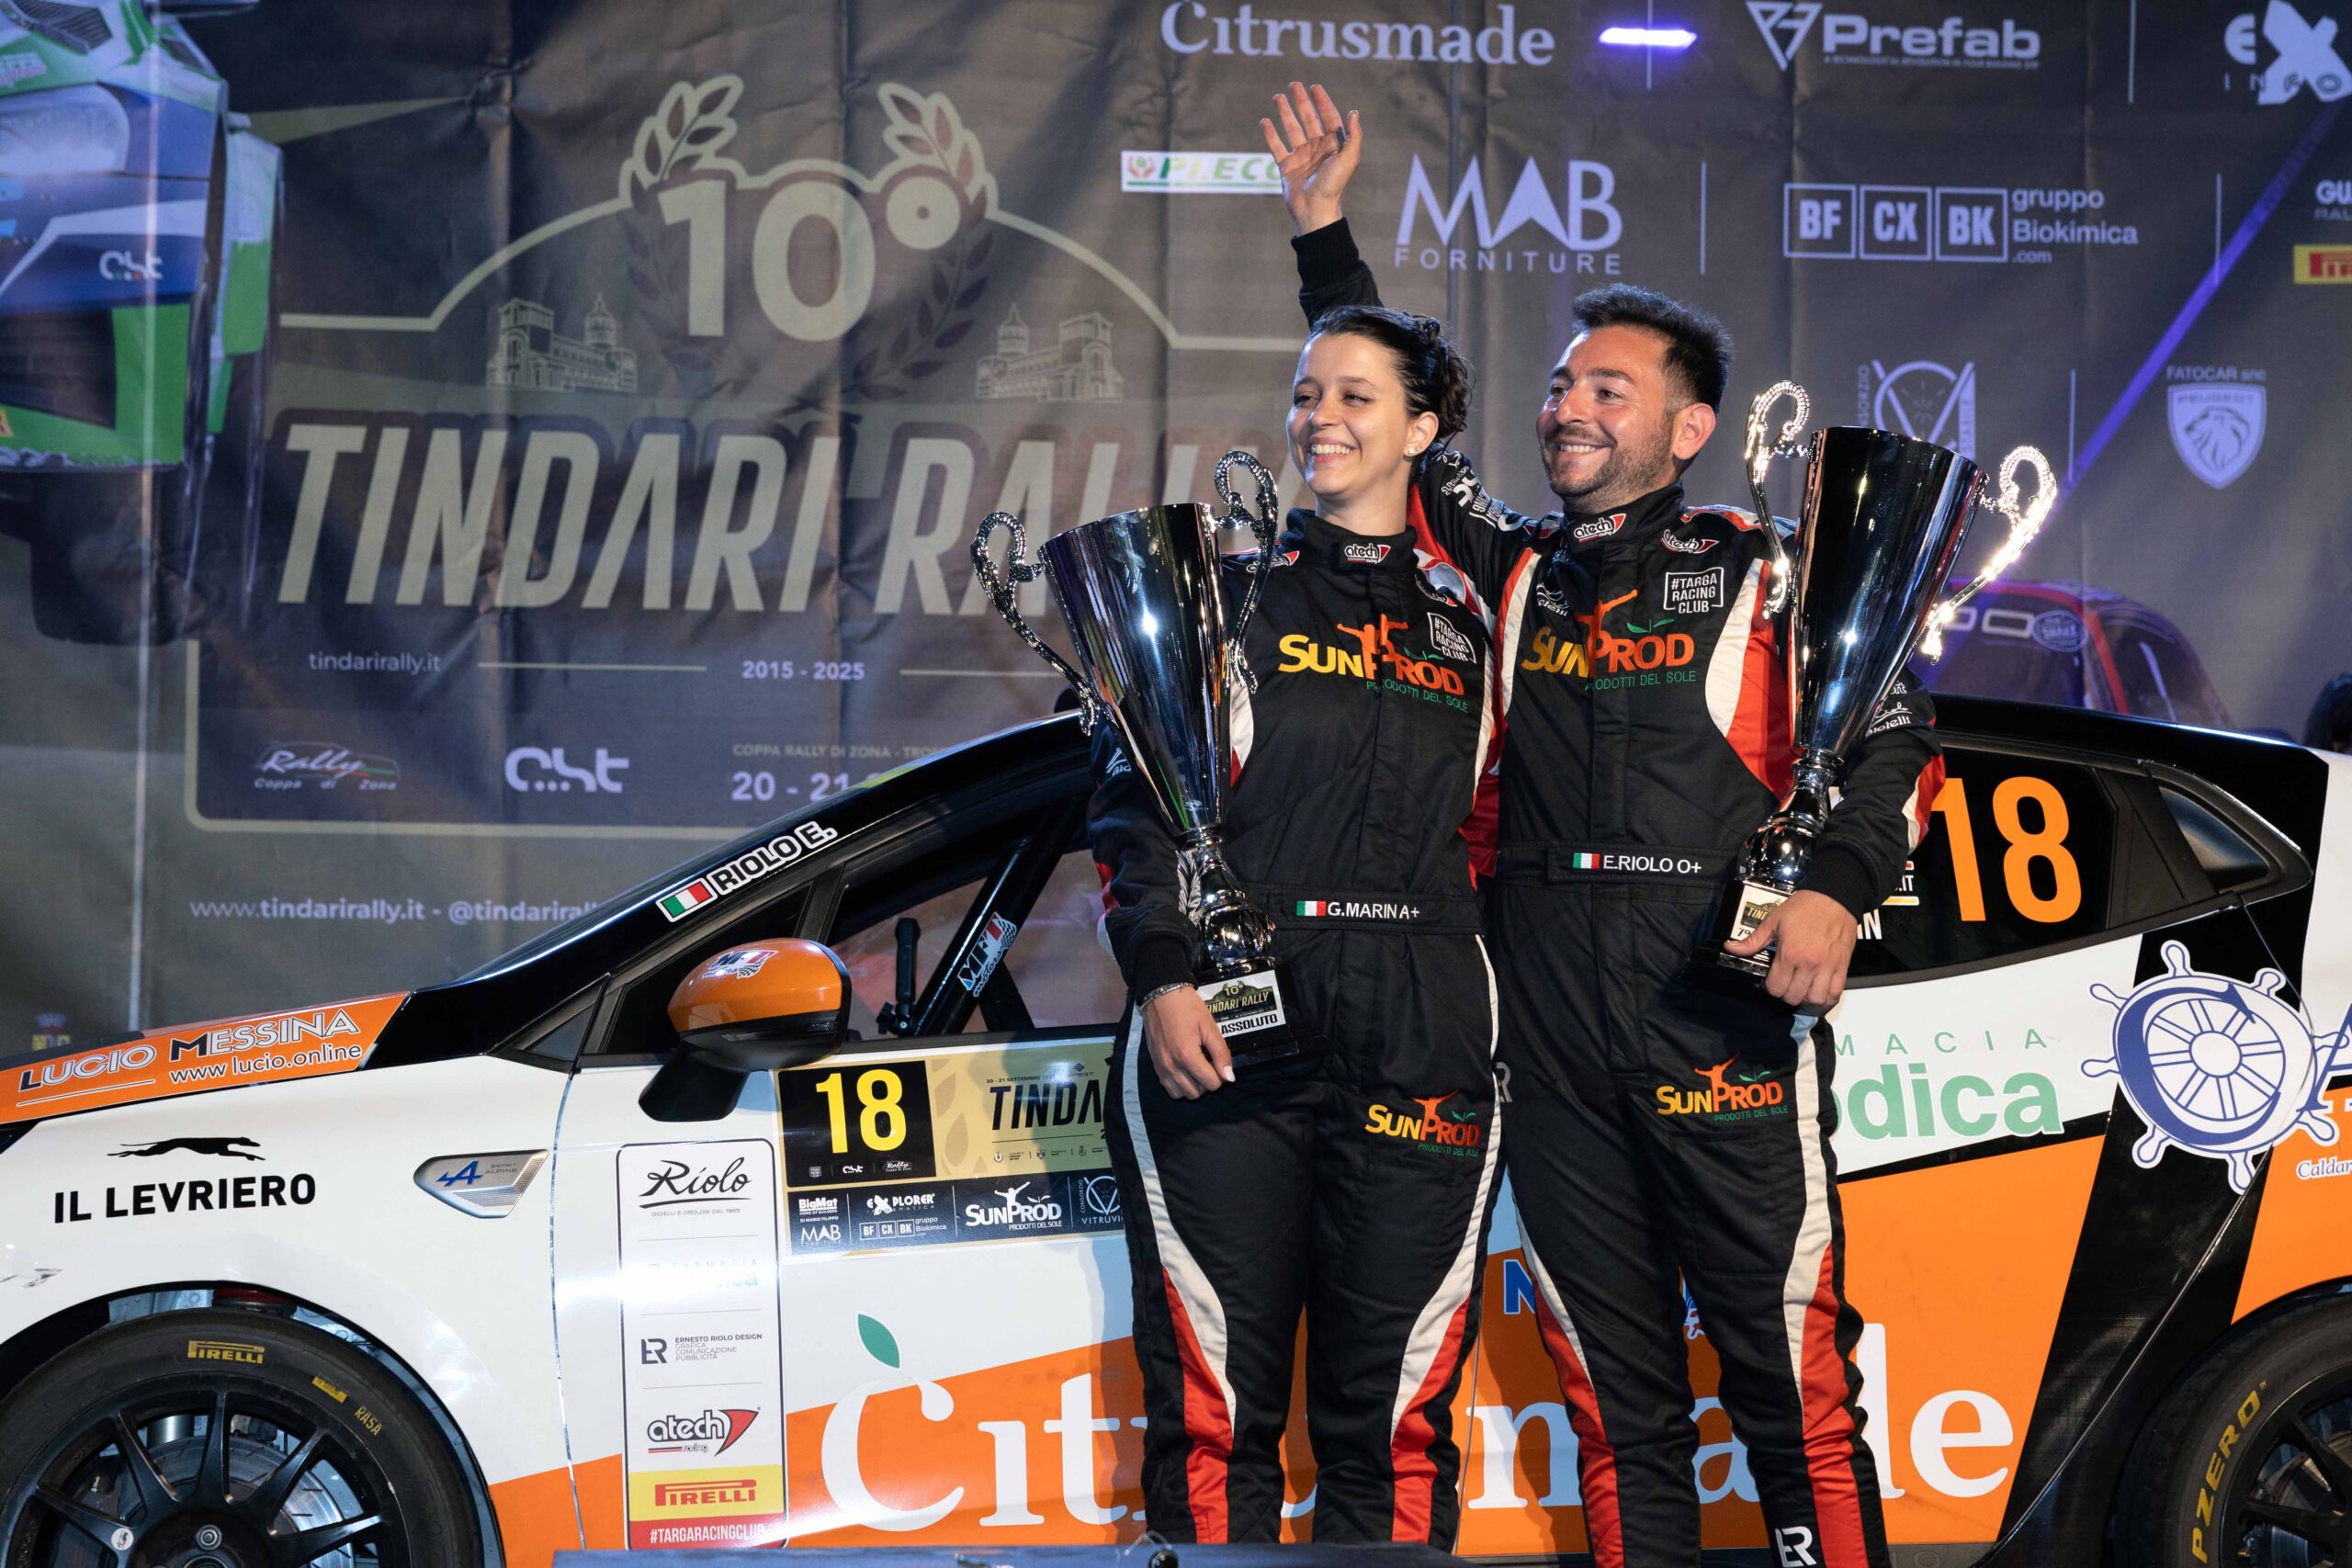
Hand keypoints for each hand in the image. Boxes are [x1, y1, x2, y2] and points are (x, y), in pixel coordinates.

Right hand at [1142, 987, 1234, 1098]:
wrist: (1161, 995)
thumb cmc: (1188, 1007)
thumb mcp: (1209, 1027)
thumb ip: (1221, 1053)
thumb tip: (1229, 1078)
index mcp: (1187, 1056)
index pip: (1212, 1084)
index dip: (1221, 1075)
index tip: (1219, 1062)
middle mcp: (1172, 1066)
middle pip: (1197, 1093)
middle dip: (1207, 1082)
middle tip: (1209, 1064)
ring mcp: (1161, 1067)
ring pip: (1182, 1094)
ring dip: (1193, 1086)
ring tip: (1197, 1068)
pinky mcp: (1155, 1065)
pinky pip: (1169, 1088)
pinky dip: (1179, 1085)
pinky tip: (1185, 1070)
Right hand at [1260, 80, 1359, 234]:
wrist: (1315, 210)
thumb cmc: (1333, 186)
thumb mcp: (1349, 159)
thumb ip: (1353, 136)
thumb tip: (1353, 112)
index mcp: (1333, 145)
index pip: (1328, 117)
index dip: (1322, 101)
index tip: (1314, 87)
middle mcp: (1317, 148)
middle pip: (1308, 119)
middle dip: (1301, 101)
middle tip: (1293, 85)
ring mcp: (1301, 157)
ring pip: (1292, 129)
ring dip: (1285, 113)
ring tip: (1277, 97)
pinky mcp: (1287, 167)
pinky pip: (1277, 147)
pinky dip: (1271, 135)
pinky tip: (1265, 122)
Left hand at [1723, 889, 1857, 1009]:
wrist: (1834, 897)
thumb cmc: (1805, 907)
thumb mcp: (1773, 921)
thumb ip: (1753, 940)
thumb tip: (1731, 948)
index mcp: (1790, 953)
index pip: (1776, 987)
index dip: (1770, 987)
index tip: (1770, 981)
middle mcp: (1809, 964)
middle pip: (1794, 997)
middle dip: (1785, 993)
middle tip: (1785, 984)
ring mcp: (1827, 967)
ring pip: (1815, 1000)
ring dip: (1805, 999)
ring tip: (1800, 990)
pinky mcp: (1842, 967)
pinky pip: (1835, 994)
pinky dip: (1826, 1000)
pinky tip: (1818, 995)